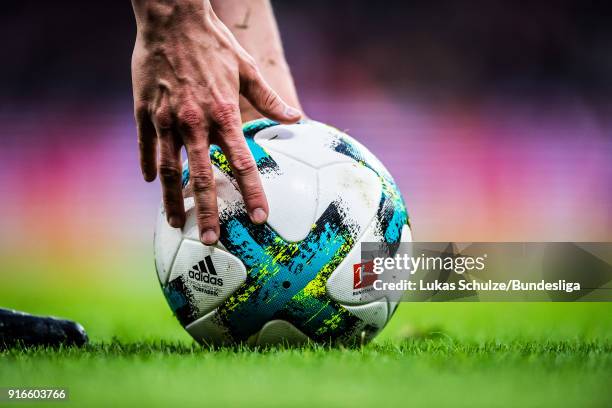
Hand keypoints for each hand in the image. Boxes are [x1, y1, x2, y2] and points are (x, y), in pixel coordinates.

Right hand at [131, 0, 300, 243]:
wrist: (172, 19)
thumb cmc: (214, 44)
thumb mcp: (247, 68)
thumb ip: (270, 99)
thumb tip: (296, 118)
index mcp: (224, 115)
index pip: (242, 163)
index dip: (251, 192)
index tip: (258, 217)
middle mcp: (195, 123)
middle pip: (202, 177)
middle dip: (207, 211)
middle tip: (211, 239)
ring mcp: (166, 119)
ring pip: (169, 169)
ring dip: (172, 199)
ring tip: (175, 223)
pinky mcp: (144, 111)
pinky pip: (147, 146)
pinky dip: (150, 165)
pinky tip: (152, 182)